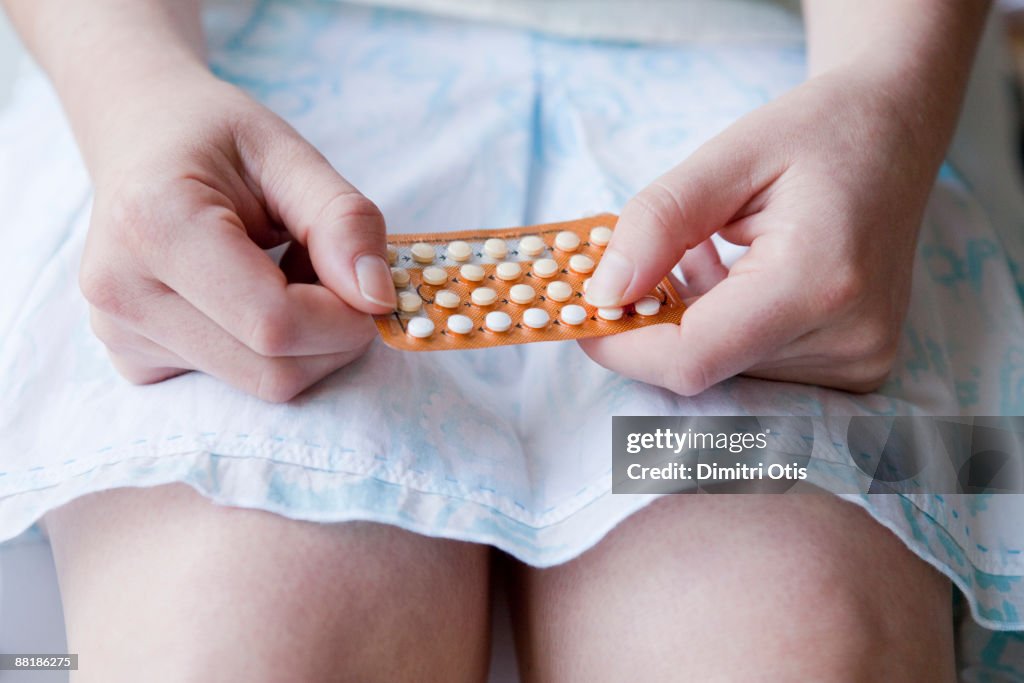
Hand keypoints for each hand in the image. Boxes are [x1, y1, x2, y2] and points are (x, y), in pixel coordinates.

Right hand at [80, 72, 394, 401]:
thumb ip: (343, 220)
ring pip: (263, 384)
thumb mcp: (289, 154)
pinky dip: (273, 350)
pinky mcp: (135, 362)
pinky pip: (238, 382)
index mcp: (153, 226)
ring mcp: (121, 336)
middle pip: (274, 370)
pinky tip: (255, 297)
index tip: (370, 283)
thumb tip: (378, 299)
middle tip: (338, 275)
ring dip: (307, 342)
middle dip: (334, 335)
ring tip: (288, 274)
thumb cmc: (212, 138)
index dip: (345, 318)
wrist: (137, 139)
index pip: (275, 323)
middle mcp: (120, 293)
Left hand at [581, 66, 940, 394]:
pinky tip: (733, 274)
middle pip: (705, 366)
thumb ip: (658, 223)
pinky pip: (755, 364)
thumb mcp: (728, 155)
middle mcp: (847, 338)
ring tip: (710, 253)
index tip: (581, 314)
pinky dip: (723, 328)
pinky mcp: (855, 366)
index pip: (693, 356)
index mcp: (817, 280)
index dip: (623, 345)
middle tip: (638, 265)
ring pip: (726, 369)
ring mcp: (857, 360)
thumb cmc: (818, 131)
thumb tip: (601, 294)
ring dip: (690, 323)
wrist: (895, 133)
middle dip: (653, 325)